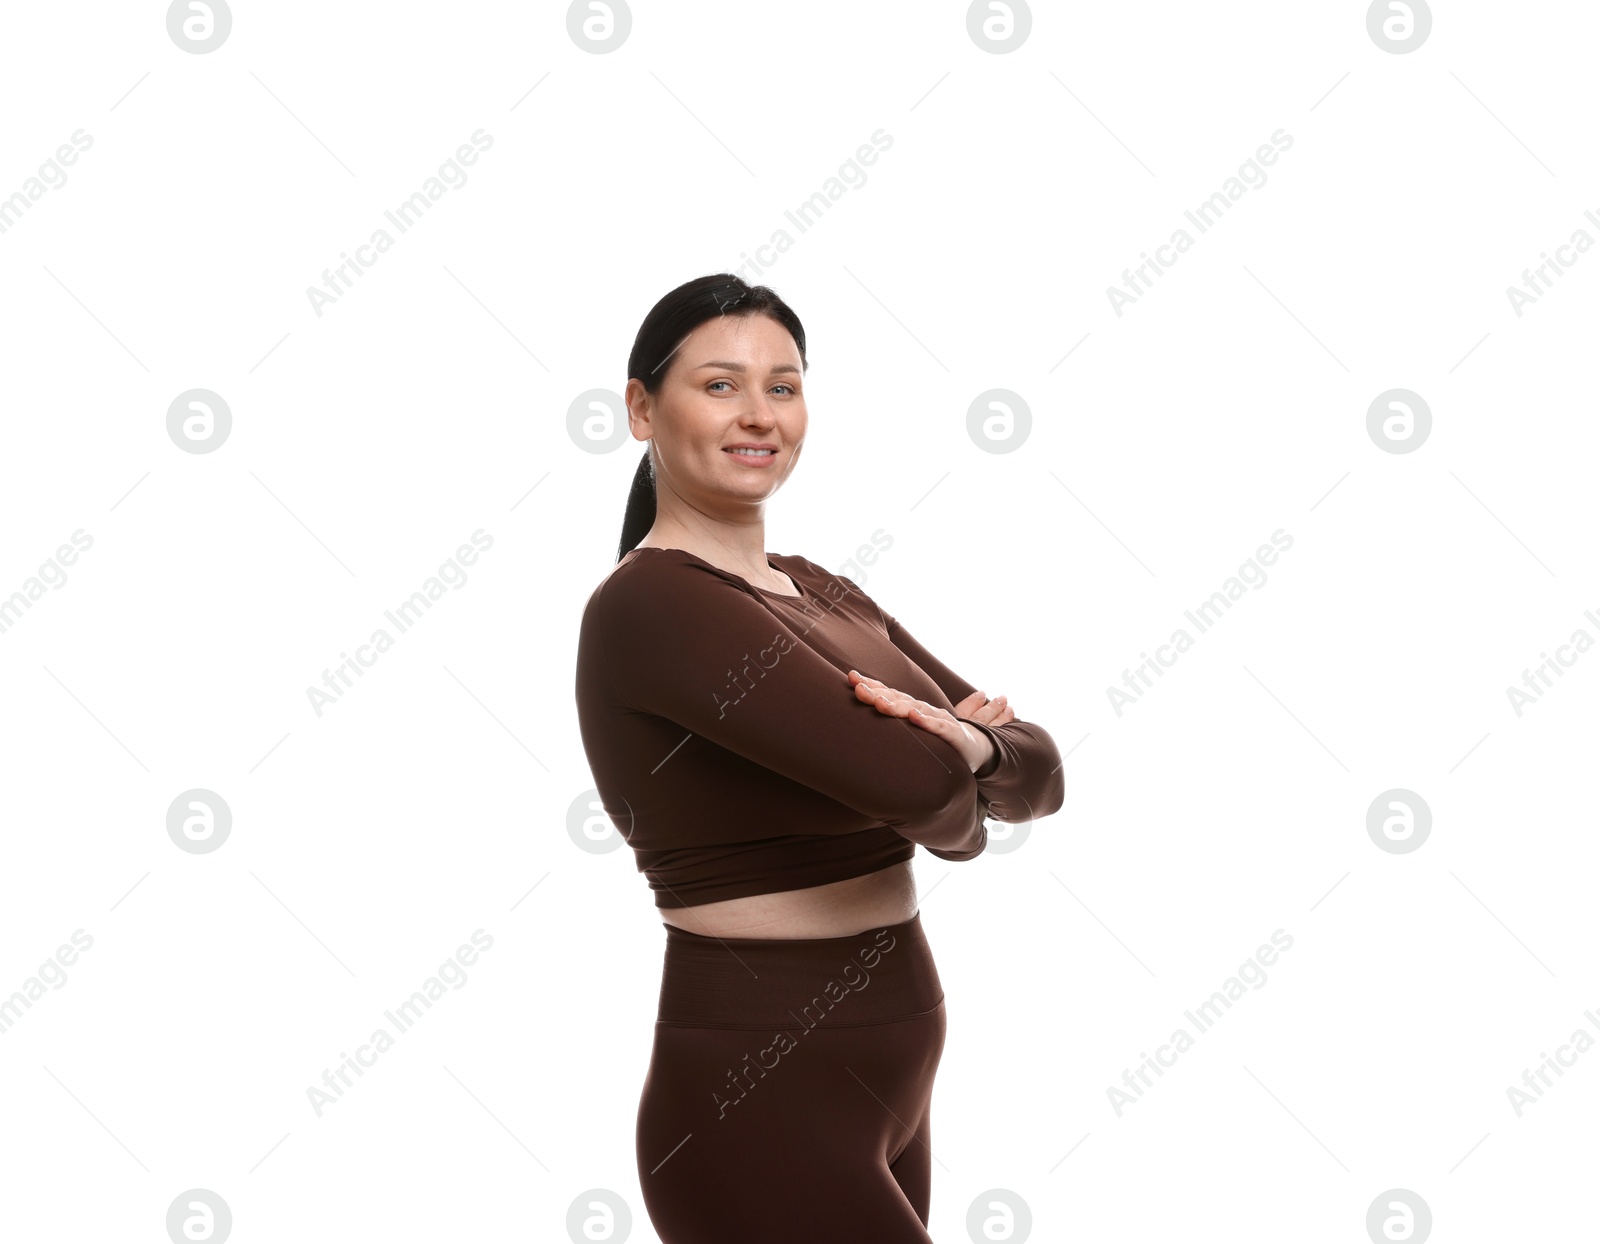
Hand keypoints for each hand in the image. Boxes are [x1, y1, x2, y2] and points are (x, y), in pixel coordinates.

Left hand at [846, 670, 1012, 771]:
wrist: (975, 749)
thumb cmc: (937, 739)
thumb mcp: (913, 730)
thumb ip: (893, 722)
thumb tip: (863, 716)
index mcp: (912, 708)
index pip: (889, 693)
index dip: (871, 685)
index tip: (851, 678)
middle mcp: (924, 709)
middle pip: (898, 699)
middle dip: (877, 693)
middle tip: (858, 688)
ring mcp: (939, 719)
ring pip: (916, 710)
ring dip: (897, 706)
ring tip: (879, 703)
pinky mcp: (954, 734)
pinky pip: (939, 727)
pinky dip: (927, 722)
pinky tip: (915, 718)